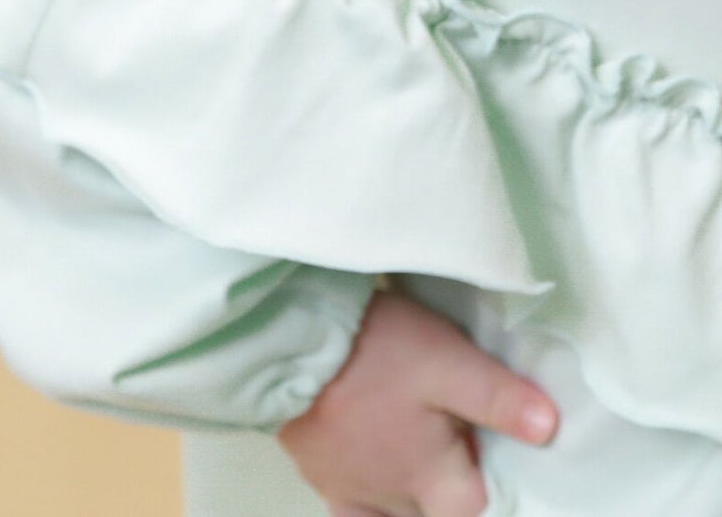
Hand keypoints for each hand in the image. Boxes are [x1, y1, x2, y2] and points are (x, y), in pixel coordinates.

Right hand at [277, 288, 558, 516]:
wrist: (291, 342)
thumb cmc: (376, 352)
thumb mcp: (448, 361)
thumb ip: (498, 397)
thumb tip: (550, 428)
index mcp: (429, 477)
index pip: (476, 507)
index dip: (491, 479)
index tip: (489, 443)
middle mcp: (391, 496)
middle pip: (432, 510)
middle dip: (447, 485)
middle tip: (452, 434)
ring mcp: (348, 486)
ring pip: (391, 510)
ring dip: (409, 490)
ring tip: (414, 450)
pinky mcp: (316, 468)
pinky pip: (350, 504)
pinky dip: (367, 498)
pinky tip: (370, 466)